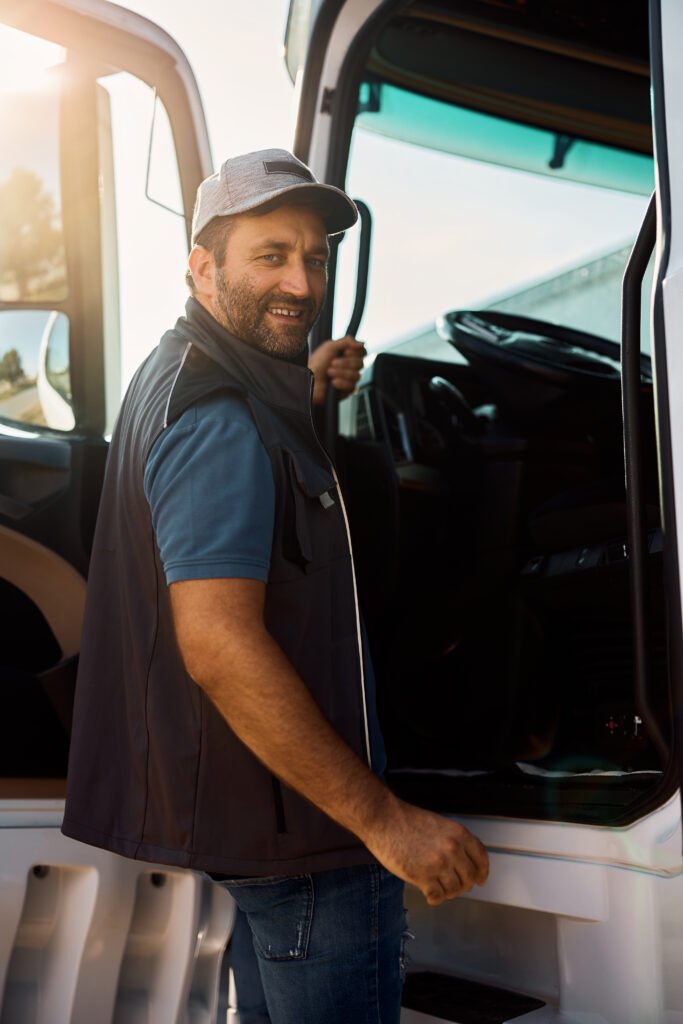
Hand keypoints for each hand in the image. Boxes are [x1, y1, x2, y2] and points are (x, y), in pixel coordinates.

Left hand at [308, 336, 365, 405]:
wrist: (308, 380)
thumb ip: (347, 341)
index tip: (346, 352)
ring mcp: (349, 379)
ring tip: (329, 372)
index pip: (362, 352)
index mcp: (347, 355)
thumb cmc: (316, 363)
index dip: (356, 352)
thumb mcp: (330, 346)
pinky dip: (342, 383)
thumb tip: (361, 343)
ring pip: (357, 375)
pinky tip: (333, 382)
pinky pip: (352, 387)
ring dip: (341, 373)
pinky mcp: (346, 391)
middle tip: (332, 363)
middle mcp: (350, 366)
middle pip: (360, 363)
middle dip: (345, 363)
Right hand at [363, 794, 488, 905]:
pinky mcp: (423, 877)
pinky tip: (429, 895)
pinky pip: (437, 897)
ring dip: (447, 892)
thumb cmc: (406, 820)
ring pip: (454, 890)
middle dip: (463, 885)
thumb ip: (453, 842)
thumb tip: (461, 863)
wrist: (384, 819)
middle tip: (454, 886)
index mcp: (459, 834)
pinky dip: (435, 899)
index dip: (482, 872)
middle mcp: (453, 849)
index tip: (480, 880)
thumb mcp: (438, 824)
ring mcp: (438, 864)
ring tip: (438, 888)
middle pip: (469, 878)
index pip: (481, 858)